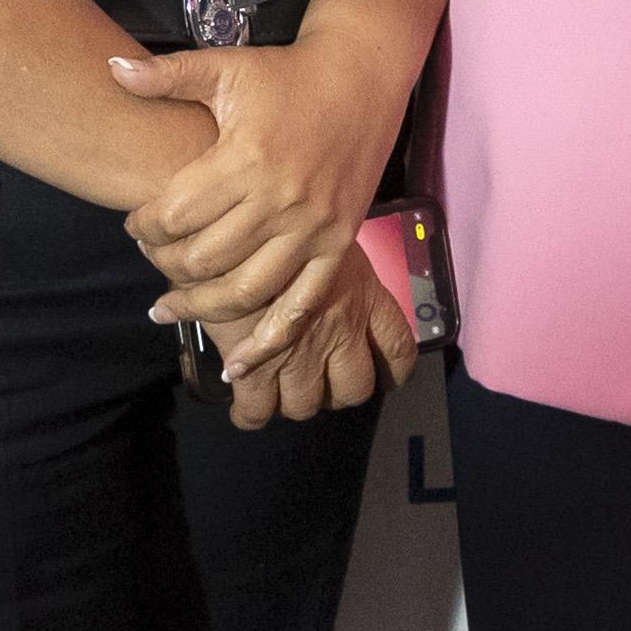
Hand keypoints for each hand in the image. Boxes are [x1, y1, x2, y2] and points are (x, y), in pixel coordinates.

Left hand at [115, 14, 420, 356]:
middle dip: (165, 267)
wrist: (361, 77)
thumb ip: (167, 76)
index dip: (143, 227)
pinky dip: (269, 341)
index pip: (175, 214)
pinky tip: (237, 362)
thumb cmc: (286, 74)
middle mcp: (280, 199)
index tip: (135, 225)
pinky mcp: (339, 247)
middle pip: (203, 259)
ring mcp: (313, 228)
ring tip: (169, 310)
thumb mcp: (226, 68)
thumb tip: (111, 70)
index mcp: (246, 158)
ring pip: (246, 292)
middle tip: (151, 263)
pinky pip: (300, 306)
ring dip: (201, 310)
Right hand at [225, 241, 415, 429]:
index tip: (383, 376)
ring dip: (293, 401)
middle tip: (318, 381)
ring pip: (306, 405)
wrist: (233, 225)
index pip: (398, 349)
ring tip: (279, 388)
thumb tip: (321, 281)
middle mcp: (341, 329)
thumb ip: (329, 266)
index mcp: (364, 295)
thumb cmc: (278, 217)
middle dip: (335, 393)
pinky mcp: (259, 367)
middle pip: (354, 389)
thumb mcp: (322, 234)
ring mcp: (301, 352)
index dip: (393, 372)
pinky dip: (251, 414)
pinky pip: (258, 410)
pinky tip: (246, 405)